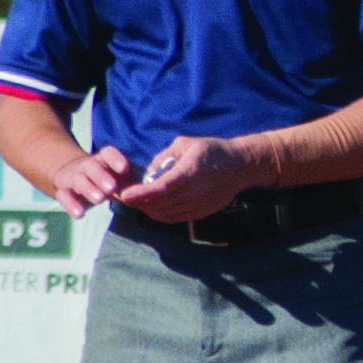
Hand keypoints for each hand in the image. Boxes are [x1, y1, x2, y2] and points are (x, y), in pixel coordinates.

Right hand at [44, 145, 136, 216]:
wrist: (76, 176)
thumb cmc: (109, 177)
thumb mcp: (123, 176)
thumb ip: (136, 181)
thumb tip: (155, 189)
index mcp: (104, 160)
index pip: (108, 153)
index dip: (115, 159)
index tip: (125, 169)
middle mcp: (87, 166)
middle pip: (92, 167)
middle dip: (101, 177)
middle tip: (112, 188)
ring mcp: (74, 178)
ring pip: (78, 180)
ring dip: (88, 189)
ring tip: (100, 200)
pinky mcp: (65, 192)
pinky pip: (64, 196)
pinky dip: (70, 205)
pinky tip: (80, 215)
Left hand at [113, 133, 258, 222]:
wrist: (241, 166)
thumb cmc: (212, 150)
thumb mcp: (185, 144)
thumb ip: (163, 158)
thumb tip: (147, 174)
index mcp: (191, 171)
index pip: (161, 189)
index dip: (140, 194)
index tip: (124, 194)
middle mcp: (195, 191)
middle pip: (159, 203)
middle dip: (137, 202)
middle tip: (122, 196)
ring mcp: (199, 204)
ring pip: (165, 213)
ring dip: (146, 209)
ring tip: (135, 200)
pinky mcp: (201, 212)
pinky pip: (174, 218)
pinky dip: (159, 214)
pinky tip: (152, 206)